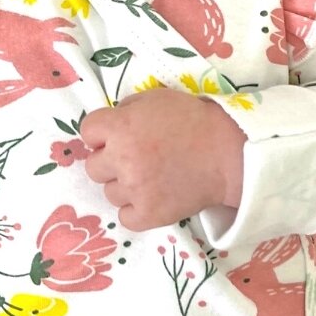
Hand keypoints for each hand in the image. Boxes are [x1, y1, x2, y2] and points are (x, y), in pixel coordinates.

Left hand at [80, 90, 244, 230]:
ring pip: (110, 193)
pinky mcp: (148, 215)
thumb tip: (111, 125)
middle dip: (110, 162)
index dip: (101, 133)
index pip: (87, 132)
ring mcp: (134, 189)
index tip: (117, 136)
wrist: (228, 153)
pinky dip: (135, 210)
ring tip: (151, 177)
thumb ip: (127, 109)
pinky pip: (124, 217)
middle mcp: (121, 159)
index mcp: (120, 127)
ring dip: (125, 186)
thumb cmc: (193, 120)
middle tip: (136, 158)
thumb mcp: (156, 98)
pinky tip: (152, 197)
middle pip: (94, 167)